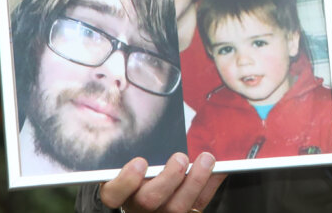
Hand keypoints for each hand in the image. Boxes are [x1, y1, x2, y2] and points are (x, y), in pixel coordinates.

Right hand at [98, 152, 224, 212]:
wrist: (152, 200)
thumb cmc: (140, 174)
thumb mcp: (131, 163)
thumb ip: (134, 153)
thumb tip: (145, 127)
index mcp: (120, 194)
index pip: (112, 195)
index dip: (125, 181)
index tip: (140, 162)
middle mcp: (138, 208)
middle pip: (149, 200)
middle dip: (168, 178)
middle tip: (180, 158)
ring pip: (176, 207)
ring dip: (196, 180)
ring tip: (206, 159)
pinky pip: (199, 204)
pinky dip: (211, 184)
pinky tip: (219, 170)